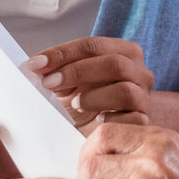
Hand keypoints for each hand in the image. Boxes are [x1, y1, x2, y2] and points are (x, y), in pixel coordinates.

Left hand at [28, 37, 154, 132]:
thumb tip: (34, 66)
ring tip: (74, 105)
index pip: (93, 45)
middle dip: (76, 72)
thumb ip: (54, 69)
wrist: (100, 132)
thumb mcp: (67, 81)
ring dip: (93, 97)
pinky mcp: (144, 123)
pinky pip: (130, 121)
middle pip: (113, 64)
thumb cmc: (84, 102)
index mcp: (123, 52)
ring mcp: (144, 98)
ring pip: (125, 91)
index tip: (35, 65)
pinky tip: (96, 122)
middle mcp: (140, 72)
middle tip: (48, 83)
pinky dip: (110, 121)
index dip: (63, 53)